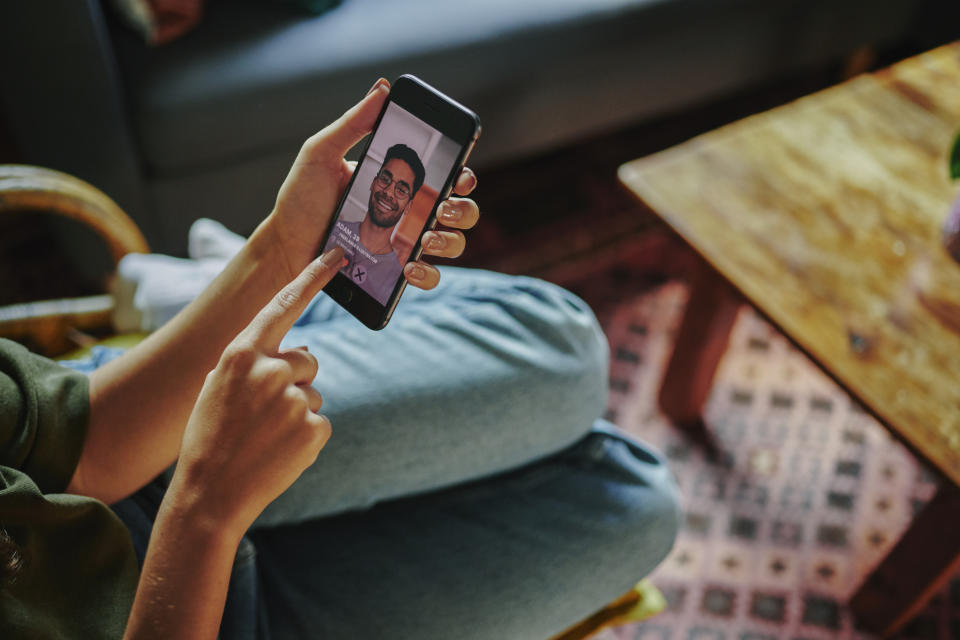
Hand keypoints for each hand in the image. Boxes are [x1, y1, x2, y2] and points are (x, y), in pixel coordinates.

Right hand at [169, 247, 344, 537]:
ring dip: (296, 413)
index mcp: (240, 354)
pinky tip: (278, 453)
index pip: (282, 306)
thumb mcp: (218, 389)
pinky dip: (305, 438)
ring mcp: (294, 399)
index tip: (337, 255)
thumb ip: (255, 363)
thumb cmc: (209, 439)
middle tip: (264, 413)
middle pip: (308, 359)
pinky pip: (320, 423)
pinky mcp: (313, 428)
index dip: (311, 278)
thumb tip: (302, 352)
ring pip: (313, 395)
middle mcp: (270, 370)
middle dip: (295, 380)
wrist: (208, 496)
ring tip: (264, 438)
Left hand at [266, 78, 480, 289]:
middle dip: (462, 209)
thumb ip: (353, 123)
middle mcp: (409, 211)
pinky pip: (429, 276)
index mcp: (399, 180)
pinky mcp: (395, 271)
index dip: (462, 173)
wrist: (285, 243)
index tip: (458, 173)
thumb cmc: (302, 198)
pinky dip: (428, 274)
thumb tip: (382, 89)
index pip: (444, 174)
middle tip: (441, 208)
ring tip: (426, 239)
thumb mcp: (322, 152)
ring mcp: (405, 242)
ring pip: (453, 243)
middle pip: (461, 209)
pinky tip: (409, 268)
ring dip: (449, 240)